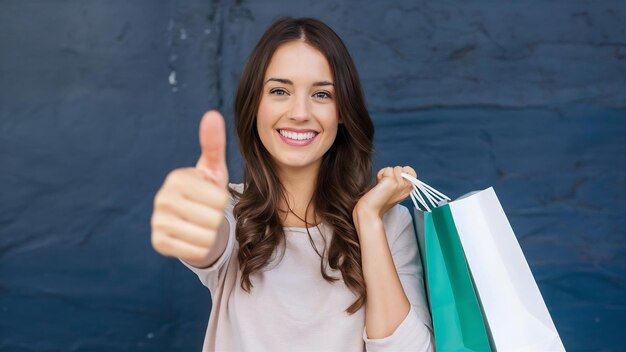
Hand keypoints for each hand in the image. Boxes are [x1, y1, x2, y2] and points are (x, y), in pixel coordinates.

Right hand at [150, 111, 229, 266]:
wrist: (190, 221)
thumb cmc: (205, 191)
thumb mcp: (213, 169)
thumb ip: (213, 143)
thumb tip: (212, 114)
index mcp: (176, 178)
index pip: (219, 199)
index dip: (222, 201)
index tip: (210, 196)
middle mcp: (162, 199)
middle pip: (214, 218)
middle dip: (217, 218)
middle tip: (205, 212)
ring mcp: (158, 222)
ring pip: (206, 236)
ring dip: (210, 233)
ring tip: (200, 224)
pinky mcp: (158, 243)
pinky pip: (195, 250)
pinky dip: (201, 247)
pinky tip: (193, 237)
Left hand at [354, 166, 415, 219]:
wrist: (370, 210)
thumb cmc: (378, 200)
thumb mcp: (392, 188)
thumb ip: (398, 180)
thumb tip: (399, 169)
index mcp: (408, 189)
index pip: (410, 171)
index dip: (402, 170)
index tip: (393, 179)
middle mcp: (407, 187)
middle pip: (401, 168)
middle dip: (391, 173)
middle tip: (385, 184)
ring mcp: (401, 184)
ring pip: (394, 168)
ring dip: (385, 174)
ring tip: (382, 185)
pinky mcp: (393, 182)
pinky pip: (387, 170)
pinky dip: (380, 174)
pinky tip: (379, 185)